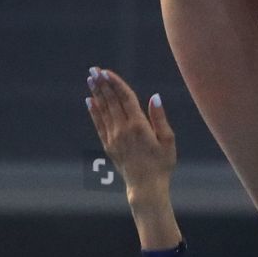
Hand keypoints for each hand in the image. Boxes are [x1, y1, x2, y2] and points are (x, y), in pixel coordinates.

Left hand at [85, 66, 175, 197]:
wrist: (146, 187)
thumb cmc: (162, 163)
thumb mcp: (168, 140)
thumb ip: (159, 117)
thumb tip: (155, 96)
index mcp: (139, 126)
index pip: (125, 98)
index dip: (115, 83)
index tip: (106, 72)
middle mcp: (123, 130)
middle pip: (111, 101)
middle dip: (102, 84)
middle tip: (94, 69)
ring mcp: (113, 138)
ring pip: (103, 111)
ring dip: (97, 94)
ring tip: (90, 79)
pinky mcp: (108, 146)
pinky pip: (99, 125)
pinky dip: (94, 112)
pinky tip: (89, 101)